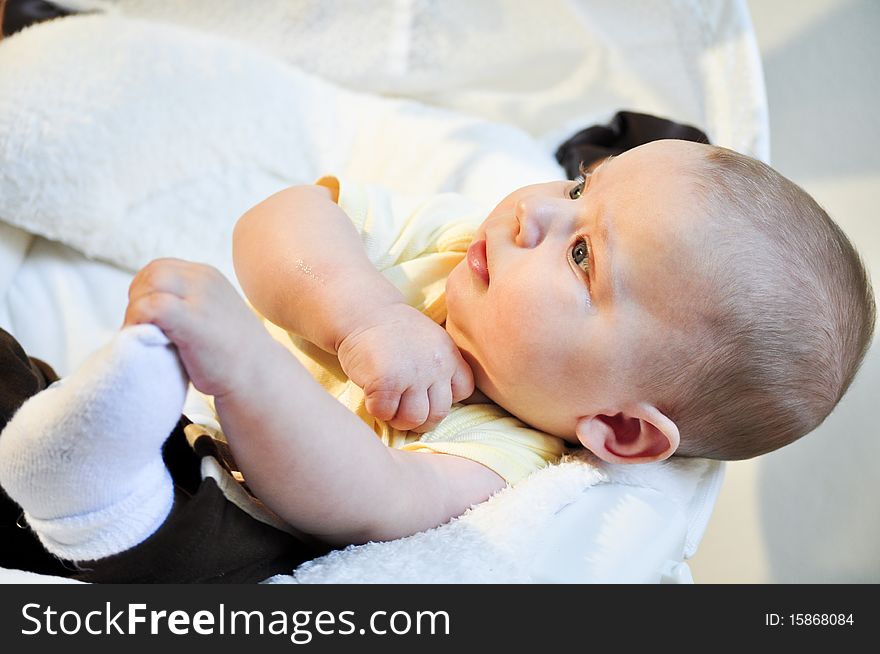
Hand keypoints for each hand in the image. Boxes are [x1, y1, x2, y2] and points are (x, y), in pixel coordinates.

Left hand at [124, 258, 274, 397]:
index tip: (147, 319)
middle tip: (142, 329)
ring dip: (136, 311)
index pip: (160, 268)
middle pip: (151, 273)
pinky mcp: (191, 318)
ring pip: (148, 286)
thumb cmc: (231, 355)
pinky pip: (150, 306)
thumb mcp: (212, 315)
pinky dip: (138, 322)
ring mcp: (200, 297)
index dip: (145, 291)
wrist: (257, 377)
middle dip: (137, 299)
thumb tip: (149, 309)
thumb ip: (188, 303)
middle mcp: (205, 280)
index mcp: (208, 277)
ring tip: (144, 336)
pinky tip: (146, 341)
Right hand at [336, 303, 473, 431]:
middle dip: (420, 419)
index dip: (444, 398)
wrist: (364, 313)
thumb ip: (441, 368)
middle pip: (438, 413)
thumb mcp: (431, 342)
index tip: (426, 392)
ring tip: (388, 405)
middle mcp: (436, 366)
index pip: (463, 391)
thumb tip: (440, 403)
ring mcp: (412, 375)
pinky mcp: (386, 383)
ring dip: (398, 419)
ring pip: (414, 419)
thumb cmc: (394, 332)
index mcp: (449, 356)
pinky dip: (376, 410)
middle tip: (403, 408)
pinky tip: (372, 395)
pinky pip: (385, 413)